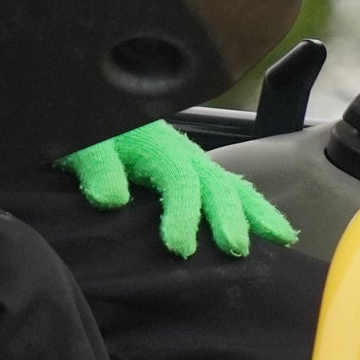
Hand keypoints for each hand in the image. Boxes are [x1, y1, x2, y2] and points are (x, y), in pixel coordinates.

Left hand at [59, 120, 297, 259]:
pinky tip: (271, 230)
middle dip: (228, 215)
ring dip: (254, 211)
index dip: (182, 213)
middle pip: (214, 182)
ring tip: (278, 240)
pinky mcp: (191, 173)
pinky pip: (228, 188)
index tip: (178, 247)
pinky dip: (252, 207)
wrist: (86, 110)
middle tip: (235, 248)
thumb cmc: (83, 133)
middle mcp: (180, 152)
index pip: (178, 179)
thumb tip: (111, 199)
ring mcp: (190, 162)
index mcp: (155, 144)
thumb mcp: (80, 145)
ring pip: (231, 184)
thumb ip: (95, 166)